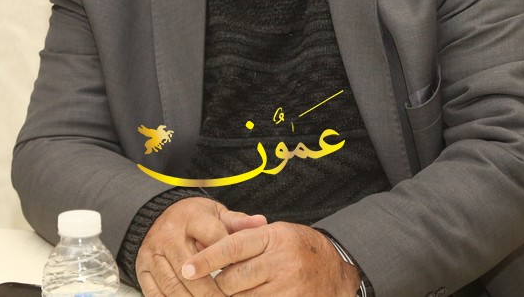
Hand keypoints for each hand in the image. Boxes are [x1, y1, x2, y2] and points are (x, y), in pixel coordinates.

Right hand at [135, 197, 266, 295]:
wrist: (159, 216)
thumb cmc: (195, 220)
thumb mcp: (216, 214)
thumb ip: (237, 222)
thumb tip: (261, 222)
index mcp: (191, 217)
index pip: (212, 239)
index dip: (227, 259)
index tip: (240, 275)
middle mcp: (168, 235)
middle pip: (189, 267)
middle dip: (209, 291)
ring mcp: (152, 253)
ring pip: (172, 283)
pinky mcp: (142, 268)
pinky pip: (154, 292)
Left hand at [180, 222, 361, 295]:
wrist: (337, 270)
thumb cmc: (299, 248)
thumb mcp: (276, 233)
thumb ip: (246, 239)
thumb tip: (208, 249)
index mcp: (273, 237)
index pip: (232, 246)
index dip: (207, 258)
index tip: (186, 269)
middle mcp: (280, 262)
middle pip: (232, 279)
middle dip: (217, 285)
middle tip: (212, 284)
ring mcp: (287, 287)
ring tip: (231, 291)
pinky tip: (246, 296)